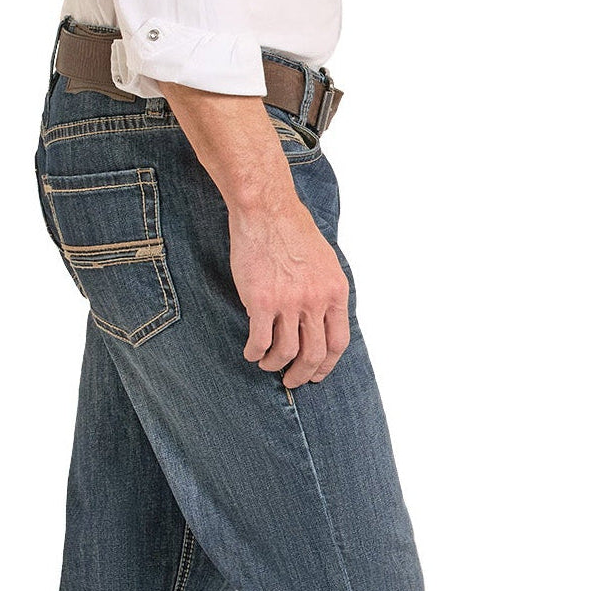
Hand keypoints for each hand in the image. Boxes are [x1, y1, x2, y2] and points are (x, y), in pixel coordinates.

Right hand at [229, 199, 350, 388]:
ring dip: (275, 365)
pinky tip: (251, 352)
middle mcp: (315, 300)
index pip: (338, 342)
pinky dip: (255, 353)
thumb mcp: (326, 262)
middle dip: (302, 374)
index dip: (327, 365)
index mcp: (335, 292)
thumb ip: (326, 293)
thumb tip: (321, 321)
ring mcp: (289, 302)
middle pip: (314, 354)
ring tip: (266, 364)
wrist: (267, 210)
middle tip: (291, 380)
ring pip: (286, 352)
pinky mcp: (261, 301)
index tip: (316, 373)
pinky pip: (260, 341)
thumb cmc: (292, 231)